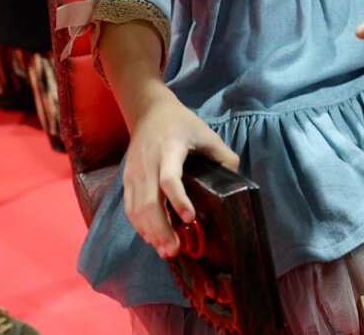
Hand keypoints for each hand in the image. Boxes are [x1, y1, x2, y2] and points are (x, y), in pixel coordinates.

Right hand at [122, 92, 239, 258]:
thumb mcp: (206, 132)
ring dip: (151, 232)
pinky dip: (140, 226)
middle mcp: (148, 164)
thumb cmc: (181, 123)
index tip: (190, 218)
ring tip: (166, 250)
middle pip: (149, 201)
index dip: (178, 200)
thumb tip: (236, 179)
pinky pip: (130, 207)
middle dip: (161, 228)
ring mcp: (135, 173)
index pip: (170, 179)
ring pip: (137, 208)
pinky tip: (152, 238)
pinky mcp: (127, 179)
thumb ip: (222, 155)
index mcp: (169, 150)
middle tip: (175, 249)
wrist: (148, 111)